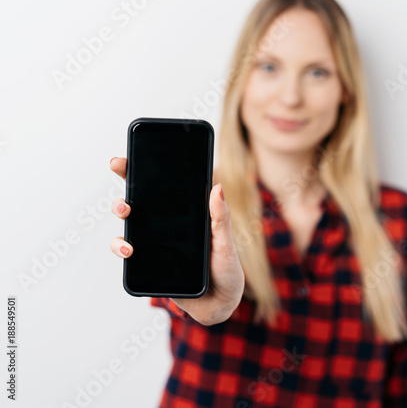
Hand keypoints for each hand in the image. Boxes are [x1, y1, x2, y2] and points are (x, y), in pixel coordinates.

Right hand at [109, 157, 244, 325]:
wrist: (220, 304)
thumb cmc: (227, 269)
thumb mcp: (226, 242)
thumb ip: (220, 217)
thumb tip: (217, 187)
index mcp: (185, 214)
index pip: (161, 188)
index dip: (140, 172)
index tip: (123, 161)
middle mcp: (166, 226)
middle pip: (139, 202)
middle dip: (124, 191)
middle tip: (126, 197)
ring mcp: (155, 244)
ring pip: (128, 225)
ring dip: (121, 217)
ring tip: (126, 216)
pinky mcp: (148, 264)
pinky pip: (128, 253)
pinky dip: (122, 248)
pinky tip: (129, 249)